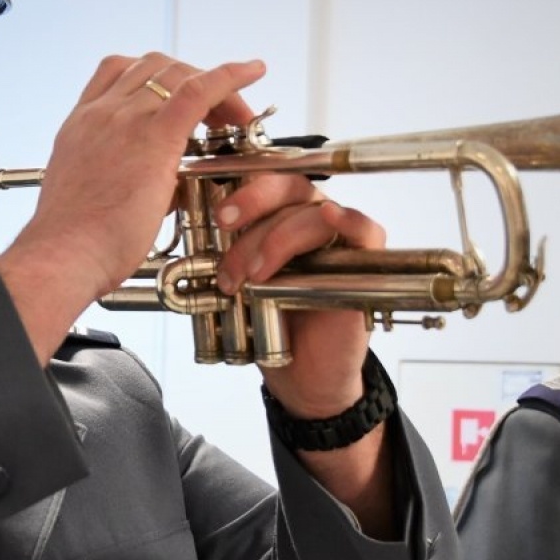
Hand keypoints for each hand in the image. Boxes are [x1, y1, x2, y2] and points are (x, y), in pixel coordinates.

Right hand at [0, 53, 264, 362]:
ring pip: (178, 74)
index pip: (119, 73)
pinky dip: (230, 76)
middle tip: (216, 115)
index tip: (178, 94)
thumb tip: (159, 189)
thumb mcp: (93, 196)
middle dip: (190, 78)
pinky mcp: (154, 137)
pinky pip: (200, 89)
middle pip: (154, 68)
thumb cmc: (75, 243)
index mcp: (82, 125)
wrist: (63, 255)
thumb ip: (123, 181)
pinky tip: (253, 71)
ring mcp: (126, 119)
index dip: (155, 77)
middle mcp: (101, 113)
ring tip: (235, 114)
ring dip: (212, 85)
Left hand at [213, 175, 386, 416]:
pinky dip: (348, 220)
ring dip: (278, 238)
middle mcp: (308, 222)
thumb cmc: (271, 327)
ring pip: (313, 212)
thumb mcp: (235, 285)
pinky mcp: (364, 263)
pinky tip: (330, 217)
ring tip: (253, 277)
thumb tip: (194, 237)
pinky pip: (365, 230)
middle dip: (253, 204)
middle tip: (227, 228)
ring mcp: (337, 240)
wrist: (300, 376)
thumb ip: (223, 254)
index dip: (240, 191)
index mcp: (277, 219)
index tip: (218, 215)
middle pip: (288, 188)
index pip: (263, 183)